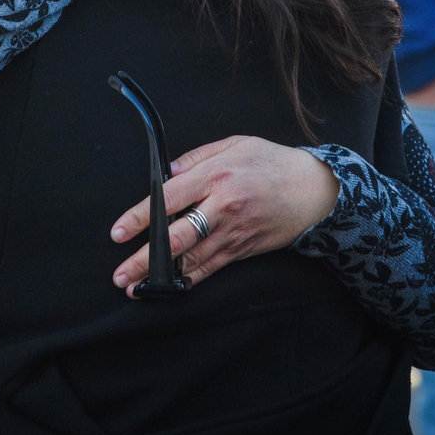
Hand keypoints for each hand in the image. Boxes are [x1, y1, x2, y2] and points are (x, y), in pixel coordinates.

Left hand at [108, 136, 339, 294]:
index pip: (168, 198)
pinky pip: (211, 268)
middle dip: (144, 258)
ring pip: (191, 259)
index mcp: (217, 176)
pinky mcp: (243, 249)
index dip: (139, 217)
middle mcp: (223, 207)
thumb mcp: (236, 144)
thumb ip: (197, 158)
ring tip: (135, 287)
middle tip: (120, 273)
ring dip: (161, 277)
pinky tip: (169, 289)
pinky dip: (189, 280)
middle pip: (176, 237)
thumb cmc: (273, 163)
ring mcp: (233, 232)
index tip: (118, 232)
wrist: (316, 191)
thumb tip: (167, 173)